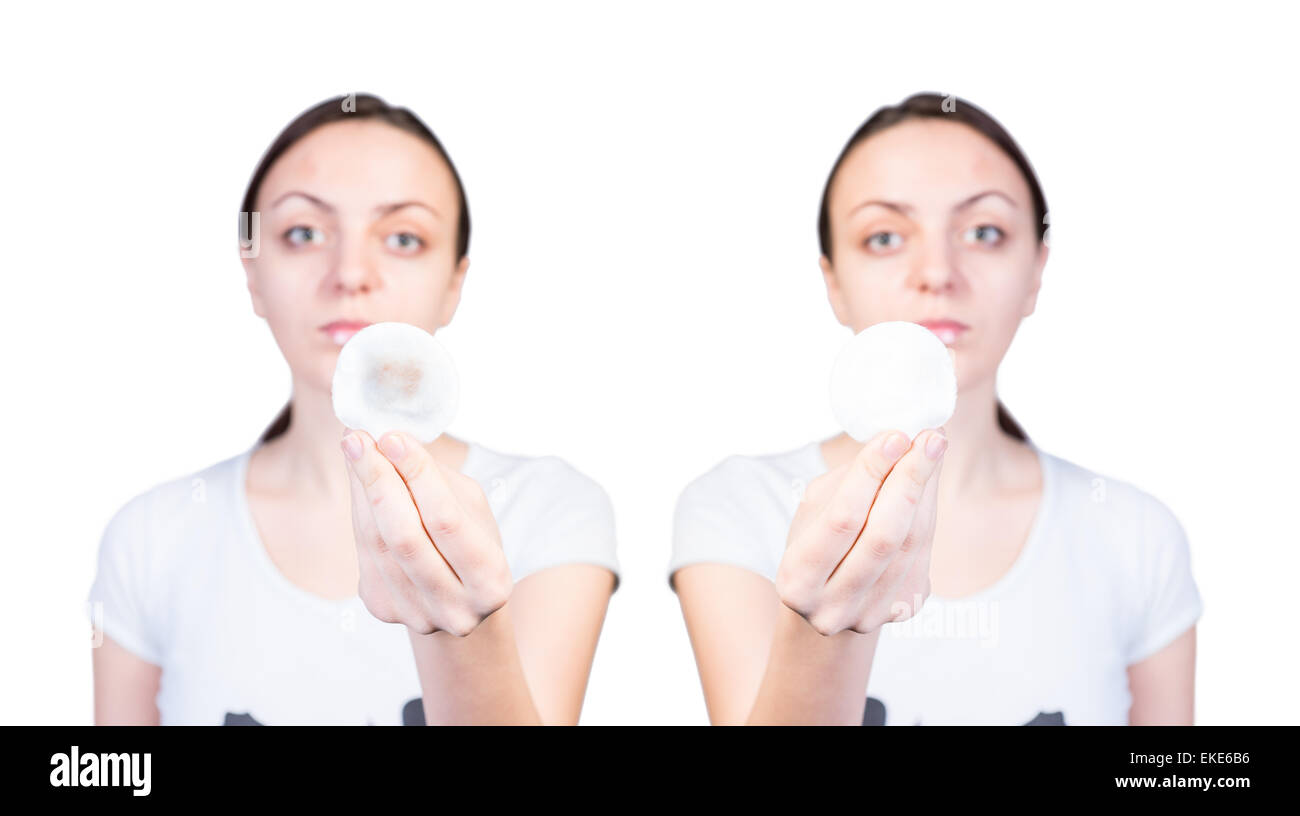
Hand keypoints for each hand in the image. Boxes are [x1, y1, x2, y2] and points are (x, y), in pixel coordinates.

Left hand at [341, 429, 512, 636]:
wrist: (459, 600)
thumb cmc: (471, 544)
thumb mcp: (473, 511)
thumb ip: (437, 481)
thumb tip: (390, 442)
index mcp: (490, 582)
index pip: (446, 520)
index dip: (417, 476)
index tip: (393, 437)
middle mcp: (454, 608)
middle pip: (404, 536)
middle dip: (378, 479)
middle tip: (358, 439)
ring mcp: (414, 614)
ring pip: (376, 543)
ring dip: (361, 490)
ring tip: (354, 449)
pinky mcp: (383, 608)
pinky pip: (364, 552)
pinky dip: (359, 510)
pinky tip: (360, 483)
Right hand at [775, 426, 946, 635]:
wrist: (828, 600)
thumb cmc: (815, 543)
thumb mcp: (814, 511)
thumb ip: (849, 483)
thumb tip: (896, 442)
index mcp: (797, 582)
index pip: (841, 519)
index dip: (870, 475)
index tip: (894, 436)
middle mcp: (834, 608)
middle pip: (884, 535)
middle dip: (910, 478)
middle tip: (929, 436)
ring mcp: (874, 614)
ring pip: (911, 543)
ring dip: (927, 490)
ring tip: (934, 447)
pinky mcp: (907, 608)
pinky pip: (924, 552)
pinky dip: (928, 510)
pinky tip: (928, 481)